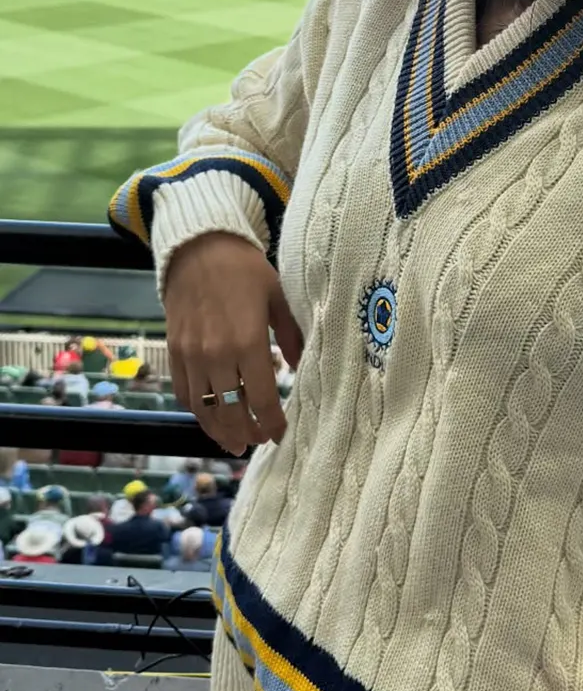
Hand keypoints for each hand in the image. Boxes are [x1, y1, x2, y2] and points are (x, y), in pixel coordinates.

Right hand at [164, 233, 303, 456]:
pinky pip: (184, 392)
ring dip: (219, 430)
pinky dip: (197, 411)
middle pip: (230, 412)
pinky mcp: (174, 352)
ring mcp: (191, 356)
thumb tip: (301, 366)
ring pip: (204, 409)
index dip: (272, 422)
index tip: (280, 434)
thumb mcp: (278, 296)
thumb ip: (291, 334)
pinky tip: (211, 416)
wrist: (198, 248)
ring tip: (234, 442)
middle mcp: (216, 355)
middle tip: (258, 441)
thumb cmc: (245, 270)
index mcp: (248, 342)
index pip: (262, 398)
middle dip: (246, 433)